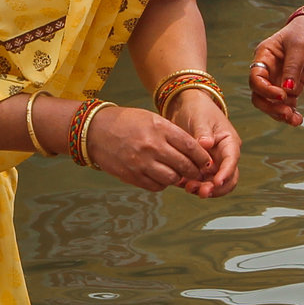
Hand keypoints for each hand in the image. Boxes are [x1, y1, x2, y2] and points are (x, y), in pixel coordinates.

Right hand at [84, 105, 211, 193]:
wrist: (95, 130)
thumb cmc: (127, 122)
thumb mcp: (152, 119)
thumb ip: (172, 134)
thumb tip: (194, 151)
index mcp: (160, 129)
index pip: (190, 147)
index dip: (202, 158)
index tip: (208, 162)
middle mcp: (152, 146)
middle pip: (184, 165)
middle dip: (194, 172)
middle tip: (197, 173)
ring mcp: (141, 163)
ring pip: (171, 179)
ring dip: (178, 179)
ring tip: (178, 174)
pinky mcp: (132, 176)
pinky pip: (155, 186)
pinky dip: (162, 184)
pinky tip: (161, 177)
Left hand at [161, 90, 240, 197]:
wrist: (186, 106)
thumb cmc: (197, 109)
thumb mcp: (200, 117)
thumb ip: (203, 132)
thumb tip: (207, 144)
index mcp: (229, 142)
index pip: (232, 160)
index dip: (226, 173)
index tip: (216, 182)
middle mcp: (223, 155)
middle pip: (227, 178)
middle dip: (216, 187)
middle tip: (200, 191)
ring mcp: (212, 162)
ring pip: (213, 183)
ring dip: (203, 188)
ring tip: (187, 188)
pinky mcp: (200, 166)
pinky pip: (199, 181)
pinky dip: (192, 184)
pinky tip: (180, 183)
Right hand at [249, 10, 303, 127]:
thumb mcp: (299, 46)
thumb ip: (292, 68)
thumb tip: (288, 91)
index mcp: (264, 57)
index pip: (256, 78)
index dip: (265, 90)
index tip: (282, 95)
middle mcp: (268, 70)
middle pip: (260, 95)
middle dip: (271, 107)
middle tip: (286, 113)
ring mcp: (278, 79)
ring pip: (272, 103)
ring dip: (281, 113)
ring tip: (295, 120)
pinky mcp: (291, 86)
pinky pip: (287, 103)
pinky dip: (291, 112)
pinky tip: (298, 119)